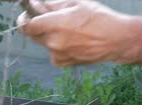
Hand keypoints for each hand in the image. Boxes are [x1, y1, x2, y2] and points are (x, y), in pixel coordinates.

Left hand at [16, 0, 136, 65]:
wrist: (117, 40)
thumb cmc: (99, 18)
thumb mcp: (75, 3)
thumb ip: (52, 5)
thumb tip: (36, 4)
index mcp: (55, 25)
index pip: (26, 26)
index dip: (24, 19)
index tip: (27, 14)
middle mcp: (53, 42)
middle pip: (33, 34)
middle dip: (37, 25)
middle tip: (48, 18)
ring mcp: (57, 54)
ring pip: (43, 43)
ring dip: (48, 35)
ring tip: (68, 29)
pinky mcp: (62, 62)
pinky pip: (52, 52)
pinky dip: (57, 46)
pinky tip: (72, 41)